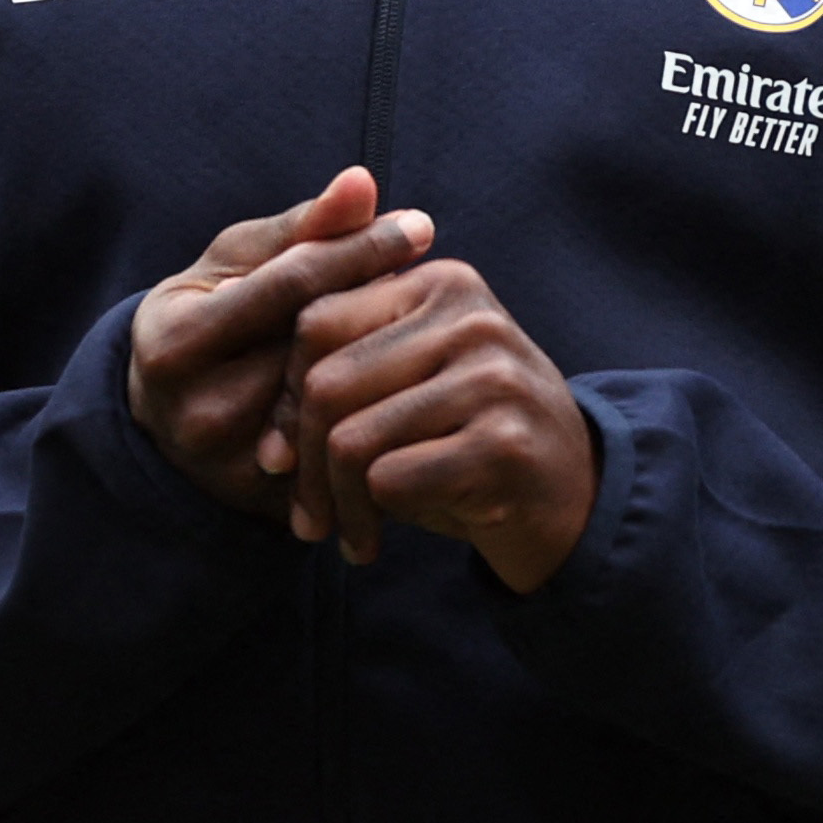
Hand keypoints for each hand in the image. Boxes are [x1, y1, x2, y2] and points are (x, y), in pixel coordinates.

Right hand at [124, 169, 434, 519]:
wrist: (166, 410)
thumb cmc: (210, 311)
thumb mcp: (237, 261)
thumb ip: (300, 228)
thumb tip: (363, 181)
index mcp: (176, 342)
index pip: (288, 286)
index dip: (360, 250)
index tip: (421, 225)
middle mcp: (196, 410)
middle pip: (317, 347)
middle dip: (379, 306)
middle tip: (439, 277)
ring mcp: (230, 464)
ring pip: (334, 400)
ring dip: (385, 360)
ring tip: (429, 325)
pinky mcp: (265, 499)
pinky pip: (340, 451)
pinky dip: (377, 413)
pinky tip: (416, 380)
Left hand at [284, 255, 599, 592]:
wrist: (571, 491)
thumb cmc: (466, 436)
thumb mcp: (413, 378)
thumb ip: (347, 361)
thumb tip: (252, 416)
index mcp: (442, 283)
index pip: (317, 321)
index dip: (282, 396)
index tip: (280, 455)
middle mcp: (472, 318)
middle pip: (327, 383)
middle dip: (300, 460)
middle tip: (306, 514)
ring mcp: (495, 377)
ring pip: (351, 438)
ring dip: (332, 503)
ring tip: (344, 532)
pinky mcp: (505, 443)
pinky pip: (389, 479)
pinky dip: (369, 519)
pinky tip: (378, 539)